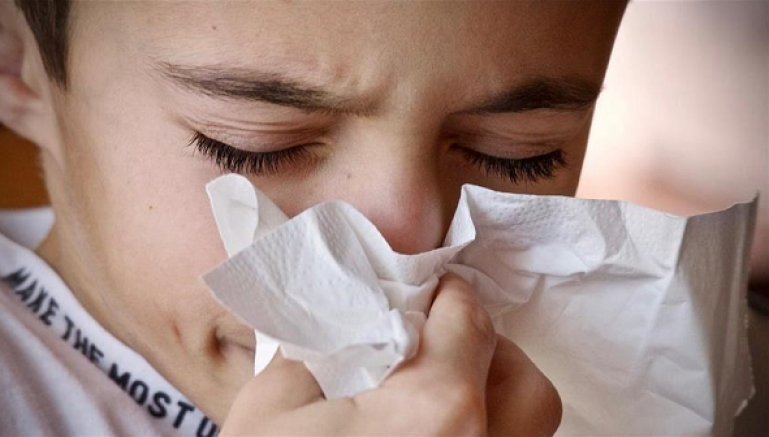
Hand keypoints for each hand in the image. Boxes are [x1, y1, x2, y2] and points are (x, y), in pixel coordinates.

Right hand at [221, 273, 561, 435]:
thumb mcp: (271, 410)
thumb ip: (318, 349)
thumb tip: (348, 324)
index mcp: (434, 411)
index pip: (470, 321)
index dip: (450, 295)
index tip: (433, 291)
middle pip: (523, 382)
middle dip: (488, 351)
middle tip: (439, 345)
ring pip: (529, 432)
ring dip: (495, 401)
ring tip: (437, 397)